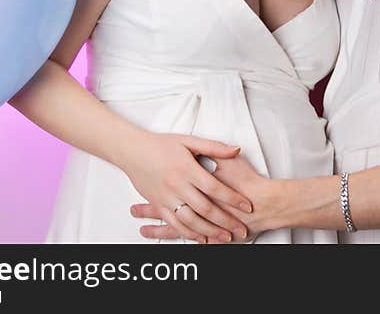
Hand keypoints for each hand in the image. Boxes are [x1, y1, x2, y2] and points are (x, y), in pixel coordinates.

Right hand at [120, 131, 251, 243]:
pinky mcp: (158, 205)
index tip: (247, 205)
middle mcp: (177, 185)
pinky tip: (202, 239)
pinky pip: (174, 224)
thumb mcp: (189, 141)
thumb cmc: (161, 144)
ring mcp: (166, 197)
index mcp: (187, 169)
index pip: (215, 187)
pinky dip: (189, 233)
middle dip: (225, 221)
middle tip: (241, 229)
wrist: (132, 151)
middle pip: (205, 208)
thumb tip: (236, 149)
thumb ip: (214, 147)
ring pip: (191, 220)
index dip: (233, 198)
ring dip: (210, 231)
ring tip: (225, 237)